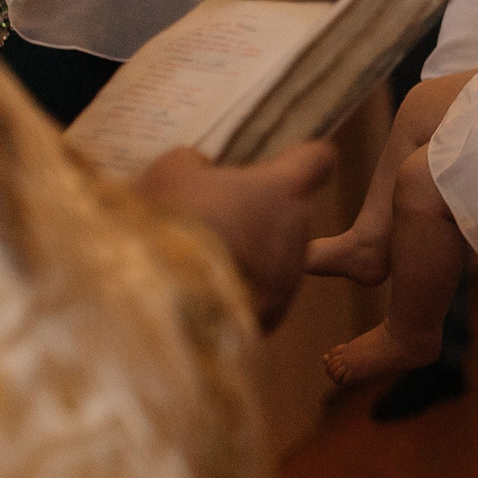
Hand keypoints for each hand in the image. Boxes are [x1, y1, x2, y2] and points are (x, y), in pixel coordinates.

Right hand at [137, 142, 335, 330]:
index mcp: (281, 190)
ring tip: (201, 264)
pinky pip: (261, 296)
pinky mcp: (272, 317)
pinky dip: (240, 293)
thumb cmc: (170, 222)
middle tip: (216, 220)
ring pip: (276, 258)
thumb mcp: (170, 175)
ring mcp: (289, 279)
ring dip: (250, 257)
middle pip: (290, 214)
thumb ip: (194, 164)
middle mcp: (297, 232)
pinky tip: (203, 293)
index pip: (316, 161)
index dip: (302, 161)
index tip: (286, 164)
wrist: (160, 299)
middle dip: (261, 215)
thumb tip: (200, 167)